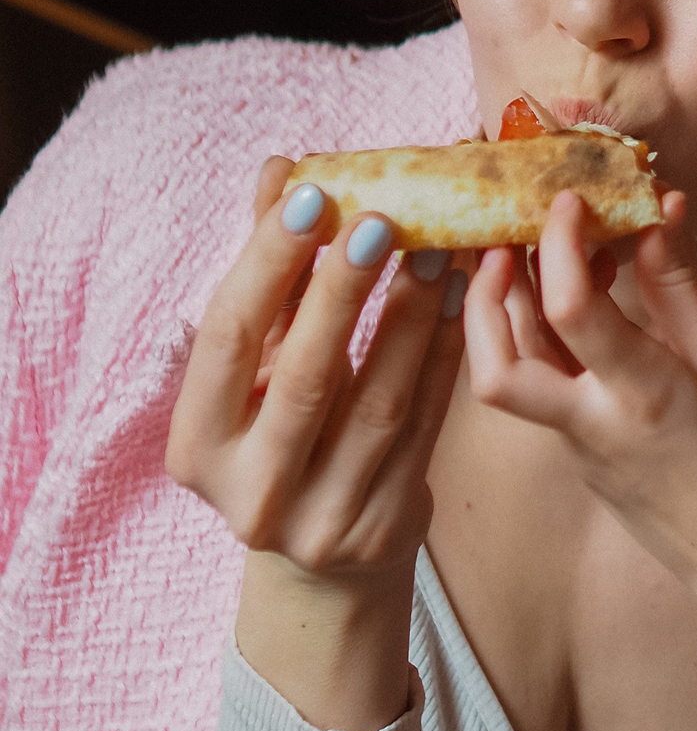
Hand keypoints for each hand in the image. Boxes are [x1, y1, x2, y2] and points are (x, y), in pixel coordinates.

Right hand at [166, 158, 468, 726]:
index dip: (266, 265)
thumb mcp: (255, 373)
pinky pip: (425, 427)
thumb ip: (267, 278)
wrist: (321, 561)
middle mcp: (253, 491)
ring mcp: (323, 518)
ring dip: (412, 319)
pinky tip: (464, 303)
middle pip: (303, 377)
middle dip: (343, 292)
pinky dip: (444, 359)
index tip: (310, 195)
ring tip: (440, 250)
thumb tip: (280, 169)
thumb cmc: (281, 439)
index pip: (226, 340)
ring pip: (378, 403)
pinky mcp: (386, 525)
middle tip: (383, 218)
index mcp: (198, 447)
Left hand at [467, 190, 696, 730]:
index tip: (572, 198)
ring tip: (537, 260)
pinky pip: (549, 393)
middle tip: (505, 238)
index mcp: (639, 396)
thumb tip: (656, 215)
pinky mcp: (590, 464)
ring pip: (516, 376)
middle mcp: (593, 427)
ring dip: (508, 315)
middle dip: (485, 294)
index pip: (571, 306)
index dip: (562, 241)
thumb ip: (688, 290)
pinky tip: (580, 315)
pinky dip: (547, 344)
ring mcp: (582, 452)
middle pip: (497, 362)